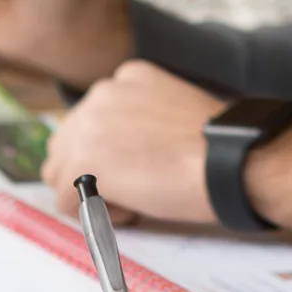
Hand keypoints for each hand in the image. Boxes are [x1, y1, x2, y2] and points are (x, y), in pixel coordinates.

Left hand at [40, 62, 228, 226]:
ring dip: (91, 191)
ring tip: (135, 196)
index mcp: (127, 77)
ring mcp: (86, 125)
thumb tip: (124, 154)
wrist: (230, 161)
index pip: (94, 120)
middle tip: (138, 186)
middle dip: (93, 172)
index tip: (148, 163)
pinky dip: (97, 214)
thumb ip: (142, 121)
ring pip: (61, 172)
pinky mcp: (80, 162)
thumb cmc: (218, 147)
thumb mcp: (175, 113)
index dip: (116, 152)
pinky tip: (134, 207)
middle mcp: (101, 93)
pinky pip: (67, 201)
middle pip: (68, 144)